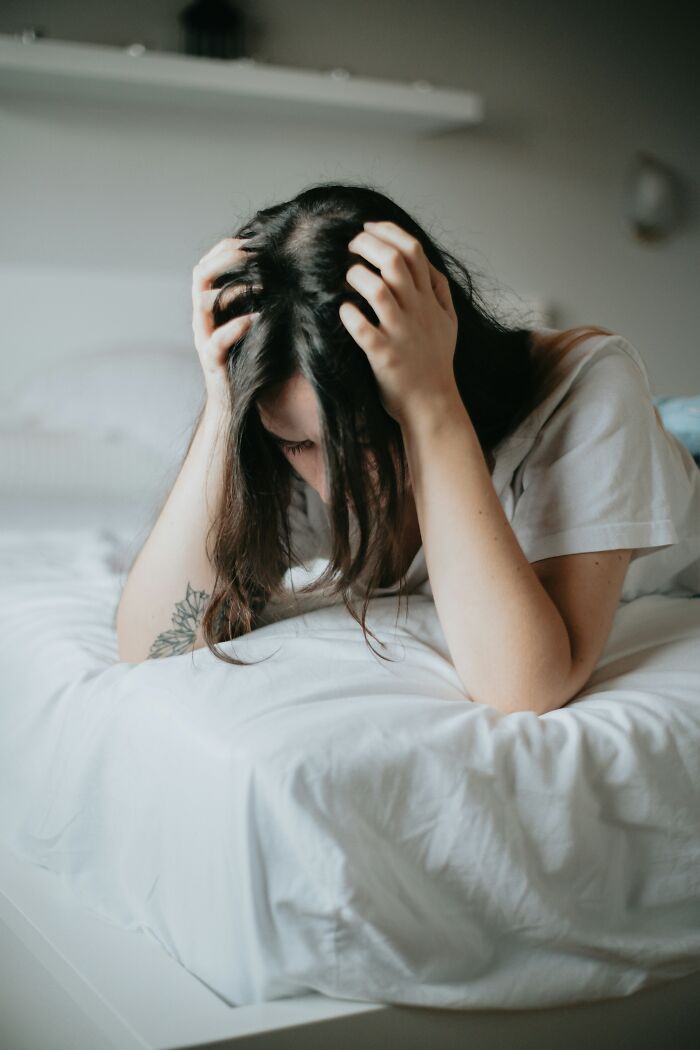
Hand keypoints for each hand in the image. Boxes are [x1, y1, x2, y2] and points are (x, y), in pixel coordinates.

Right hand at [191, 236, 259, 404]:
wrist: (232, 403)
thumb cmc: (246, 360)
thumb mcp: (249, 324)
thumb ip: (254, 301)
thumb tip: (281, 271)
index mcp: (208, 307)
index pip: (205, 266)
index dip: (223, 249)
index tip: (247, 238)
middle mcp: (201, 319)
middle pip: (200, 275)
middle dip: (224, 258)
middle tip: (250, 251)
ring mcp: (203, 338)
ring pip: (203, 302)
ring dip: (231, 287)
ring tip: (260, 281)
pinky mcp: (212, 360)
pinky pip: (218, 339)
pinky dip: (237, 325)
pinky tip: (256, 318)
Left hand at [340, 221, 458, 426]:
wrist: (432, 404)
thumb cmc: (435, 362)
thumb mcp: (448, 322)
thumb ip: (440, 291)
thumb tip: (428, 264)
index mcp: (429, 300)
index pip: (413, 250)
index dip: (388, 231)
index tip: (367, 227)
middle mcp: (416, 312)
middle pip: (394, 262)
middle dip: (366, 245)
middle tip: (349, 245)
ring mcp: (400, 333)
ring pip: (378, 290)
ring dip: (356, 276)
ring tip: (346, 277)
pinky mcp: (384, 356)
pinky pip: (362, 329)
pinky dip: (349, 315)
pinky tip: (343, 310)